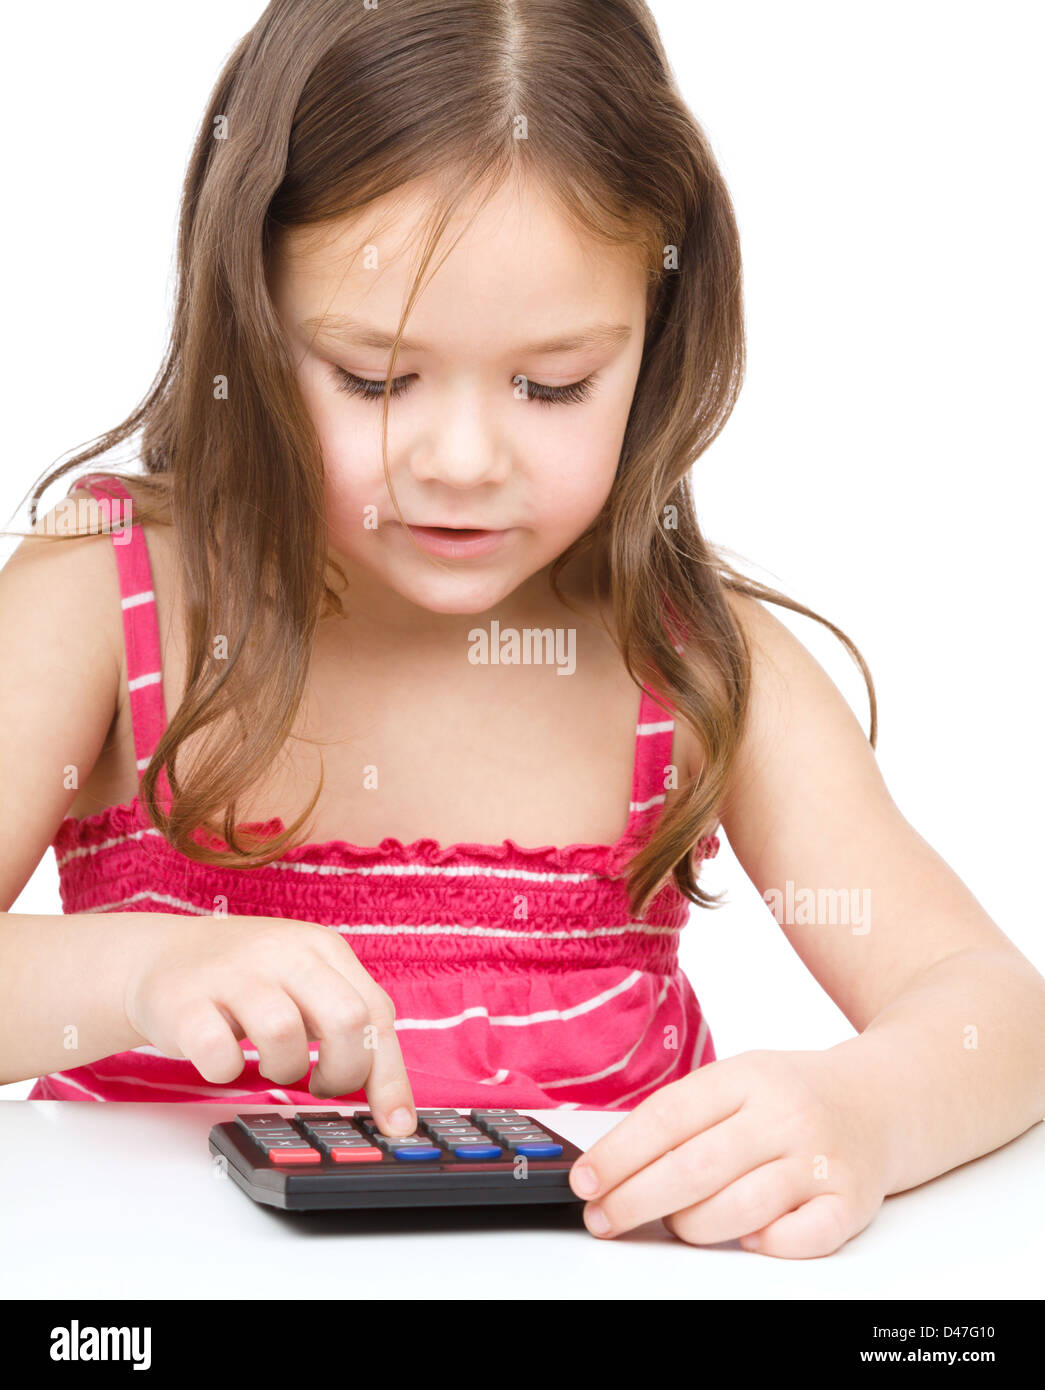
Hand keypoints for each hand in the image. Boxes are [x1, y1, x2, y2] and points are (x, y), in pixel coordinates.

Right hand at [122, 914, 415, 1134]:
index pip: (377, 1011)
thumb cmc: (246, 983)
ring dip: (283, 1070)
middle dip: (343, 1071)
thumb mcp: (305, 984)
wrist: (158, 957)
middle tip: (322, 1085)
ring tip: (272, 1064)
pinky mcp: (185, 1001)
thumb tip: (391, 1100)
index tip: (396, 1124)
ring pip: (284, 1034)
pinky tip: (226, 1060)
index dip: (390, 1076)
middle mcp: (283, 951)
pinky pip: (221, 1054)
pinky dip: (227, 1072)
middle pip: (345, 1018)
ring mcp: (233, 973)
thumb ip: (346, 1022)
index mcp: (322, 948)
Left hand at [567, 1048, 890, 1256]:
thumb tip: (613, 1166)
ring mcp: (821, 1159)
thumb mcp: (740, 1079)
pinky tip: (745, 1235)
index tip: (585, 1182)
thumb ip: (688, 1115)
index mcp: (747, 1076)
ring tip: (676, 1224)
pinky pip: (796, 1240)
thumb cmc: (793, 1095)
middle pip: (693, 1169)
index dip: (618, 1155)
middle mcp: (785, 1115)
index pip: (668, 1117)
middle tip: (604, 1220)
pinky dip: (761, 1244)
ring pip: (736, 1211)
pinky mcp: (851, 1203)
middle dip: (635, 1201)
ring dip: (691, 1228)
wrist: (883, 1099)